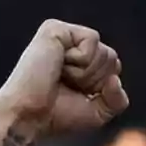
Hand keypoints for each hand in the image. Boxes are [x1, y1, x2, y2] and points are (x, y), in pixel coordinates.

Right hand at [0, 19, 128, 134]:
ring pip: (104, 51)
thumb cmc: (56, 116)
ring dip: (86, 73)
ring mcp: (63, 35)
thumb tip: (115, 79)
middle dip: (95, 80)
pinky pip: (91, 41)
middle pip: (111, 57)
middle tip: (66, 86)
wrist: (28, 116)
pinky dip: (81, 61)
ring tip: (60, 77)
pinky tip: (59, 66)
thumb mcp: (97, 113)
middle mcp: (71, 44)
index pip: (113, 66)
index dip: (101, 87)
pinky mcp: (56, 29)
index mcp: (79, 60)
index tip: (75, 95)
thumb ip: (117, 100)